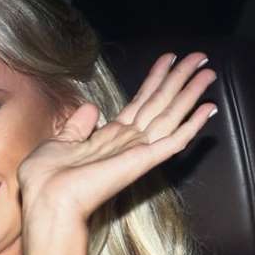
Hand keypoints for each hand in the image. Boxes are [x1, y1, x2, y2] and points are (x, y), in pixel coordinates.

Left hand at [17, 52, 216, 223]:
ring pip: (170, 116)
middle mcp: (126, 143)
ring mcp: (136, 152)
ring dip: (189, 93)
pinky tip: (208, 109)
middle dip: (179, 79)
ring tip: (208, 72)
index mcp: (108, 138)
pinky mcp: (142, 161)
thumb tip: (91, 108)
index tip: (169, 59)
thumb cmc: (47, 177)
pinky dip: (191, 125)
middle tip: (200, 57)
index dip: (154, 80)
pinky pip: (172, 141)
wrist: (46, 198)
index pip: (139, 103)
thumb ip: (78, 126)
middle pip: (159, 104)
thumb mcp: (60, 142)